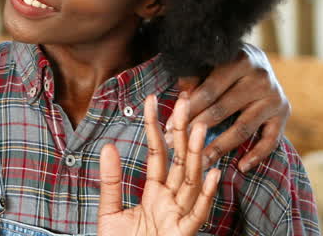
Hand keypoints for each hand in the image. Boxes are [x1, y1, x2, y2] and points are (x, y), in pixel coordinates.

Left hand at [98, 94, 218, 235]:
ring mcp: (179, 217)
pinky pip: (196, 213)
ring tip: (200, 129)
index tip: (154, 101)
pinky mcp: (182, 234)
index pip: (158, 154)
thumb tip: (110, 146)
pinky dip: (205, 194)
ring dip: (197, 156)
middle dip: (182, 133)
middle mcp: (171, 202)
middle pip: (180, 161)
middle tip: (185, 102)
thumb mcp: (111, 211)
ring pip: (191, 182)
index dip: (156, 128)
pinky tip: (212, 174)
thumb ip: (111, 180)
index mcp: (155, 194)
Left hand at [173, 43, 287, 171]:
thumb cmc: (224, 63)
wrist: (259, 60)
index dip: (188, 110)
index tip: (170, 127)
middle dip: (197, 129)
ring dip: (220, 147)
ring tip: (201, 162)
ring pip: (243, 128)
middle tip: (178, 147)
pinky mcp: (284, 112)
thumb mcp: (210, 63)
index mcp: (239, 60)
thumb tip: (182, 97)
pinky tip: (242, 167)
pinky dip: (257, 155)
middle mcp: (259, 78)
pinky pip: (271, 139)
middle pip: (223, 109)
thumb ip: (194, 77)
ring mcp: (274, 97)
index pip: (209, 90)